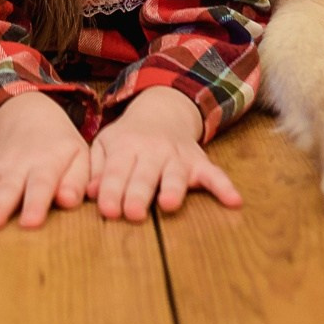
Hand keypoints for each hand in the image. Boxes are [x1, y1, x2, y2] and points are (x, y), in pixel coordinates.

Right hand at [0, 92, 90, 229]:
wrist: (34, 117)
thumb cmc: (61, 149)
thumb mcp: (80, 158)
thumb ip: (77, 181)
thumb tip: (68, 201)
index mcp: (47, 163)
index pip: (41, 184)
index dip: (36, 203)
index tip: (30, 223)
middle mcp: (18, 165)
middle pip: (7, 187)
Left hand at [89, 87, 240, 221]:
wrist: (162, 110)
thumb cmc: (127, 138)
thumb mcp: (105, 145)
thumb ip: (96, 168)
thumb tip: (90, 193)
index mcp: (125, 148)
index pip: (116, 171)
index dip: (112, 190)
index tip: (107, 210)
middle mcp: (152, 151)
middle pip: (144, 175)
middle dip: (139, 194)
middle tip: (133, 214)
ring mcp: (177, 156)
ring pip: (176, 174)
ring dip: (173, 189)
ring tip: (169, 204)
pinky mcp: (198, 162)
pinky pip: (214, 174)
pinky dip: (224, 186)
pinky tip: (234, 200)